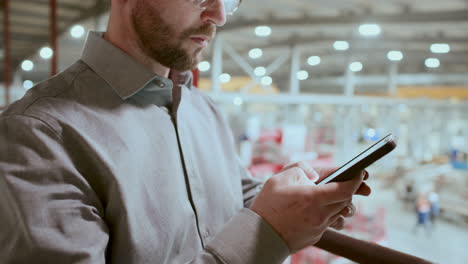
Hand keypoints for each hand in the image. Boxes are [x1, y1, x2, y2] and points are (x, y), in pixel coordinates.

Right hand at [250, 162, 369, 252]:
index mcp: (312, 198)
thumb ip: (301, 169)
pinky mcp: (316, 235)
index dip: (356, 179)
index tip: (360, 173)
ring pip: (341, 212)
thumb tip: (316, 174)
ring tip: (329, 195)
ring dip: (340, 202)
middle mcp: (319, 214)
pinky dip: (330, 213)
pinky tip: (318, 209)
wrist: (259, 234)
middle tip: (347, 181)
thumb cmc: (268, 205)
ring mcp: (319, 227)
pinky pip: (331, 223)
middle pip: (346, 200)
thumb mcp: (279, 178)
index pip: (345, 189)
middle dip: (349, 189)